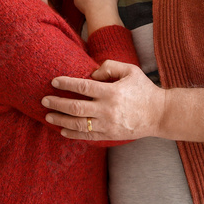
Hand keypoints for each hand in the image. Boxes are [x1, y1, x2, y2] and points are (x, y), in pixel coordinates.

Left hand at [41, 60, 161, 139]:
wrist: (160, 114)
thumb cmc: (144, 90)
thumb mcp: (130, 70)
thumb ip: (109, 67)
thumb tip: (90, 74)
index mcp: (111, 92)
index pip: (82, 87)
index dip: (66, 84)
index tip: (54, 82)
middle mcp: (107, 110)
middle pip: (75, 107)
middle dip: (57, 103)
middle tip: (44, 100)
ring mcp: (107, 125)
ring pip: (77, 124)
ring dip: (60, 120)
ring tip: (48, 116)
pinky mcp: (109, 135)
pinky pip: (86, 136)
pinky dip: (72, 134)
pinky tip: (62, 130)